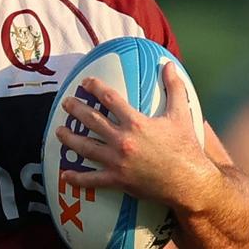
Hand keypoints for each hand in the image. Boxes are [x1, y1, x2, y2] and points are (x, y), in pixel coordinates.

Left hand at [55, 62, 219, 209]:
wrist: (190, 183)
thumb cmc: (186, 148)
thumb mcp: (181, 114)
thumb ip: (174, 88)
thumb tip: (168, 64)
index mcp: (136, 122)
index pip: (110, 99)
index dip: (95, 87)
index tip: (85, 82)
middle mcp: (123, 140)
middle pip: (92, 121)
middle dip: (76, 111)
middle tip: (65, 103)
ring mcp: (118, 161)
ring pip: (86, 148)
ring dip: (70, 139)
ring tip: (58, 132)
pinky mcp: (118, 180)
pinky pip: (93, 180)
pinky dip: (78, 178)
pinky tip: (65, 174)